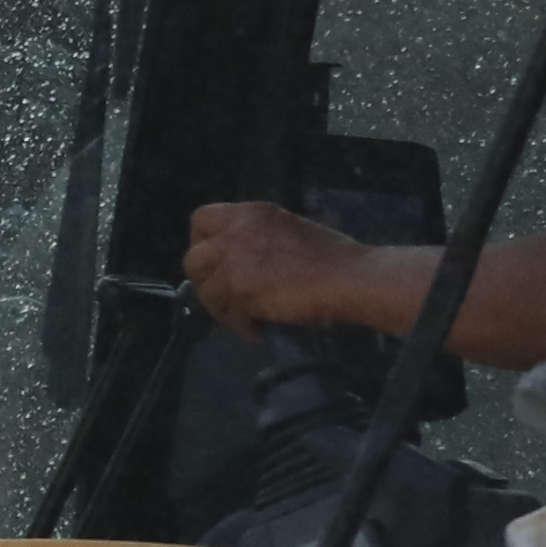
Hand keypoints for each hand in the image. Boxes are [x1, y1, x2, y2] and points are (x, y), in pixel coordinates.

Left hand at [185, 195, 387, 333]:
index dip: (204, 245)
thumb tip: (244, 263)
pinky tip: (257, 332)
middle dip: (206, 282)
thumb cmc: (334, 257)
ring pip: (206, 289)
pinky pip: (228, 313)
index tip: (217, 265)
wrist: (351, 278)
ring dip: (222, 308)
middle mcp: (236, 232)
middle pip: (194, 258)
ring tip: (245, 320)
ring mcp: (235, 260)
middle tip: (226, 298)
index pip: (201, 220)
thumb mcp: (288, 231)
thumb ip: (258, 240)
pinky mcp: (240, 289)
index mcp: (250, 213)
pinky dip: (239, 326)